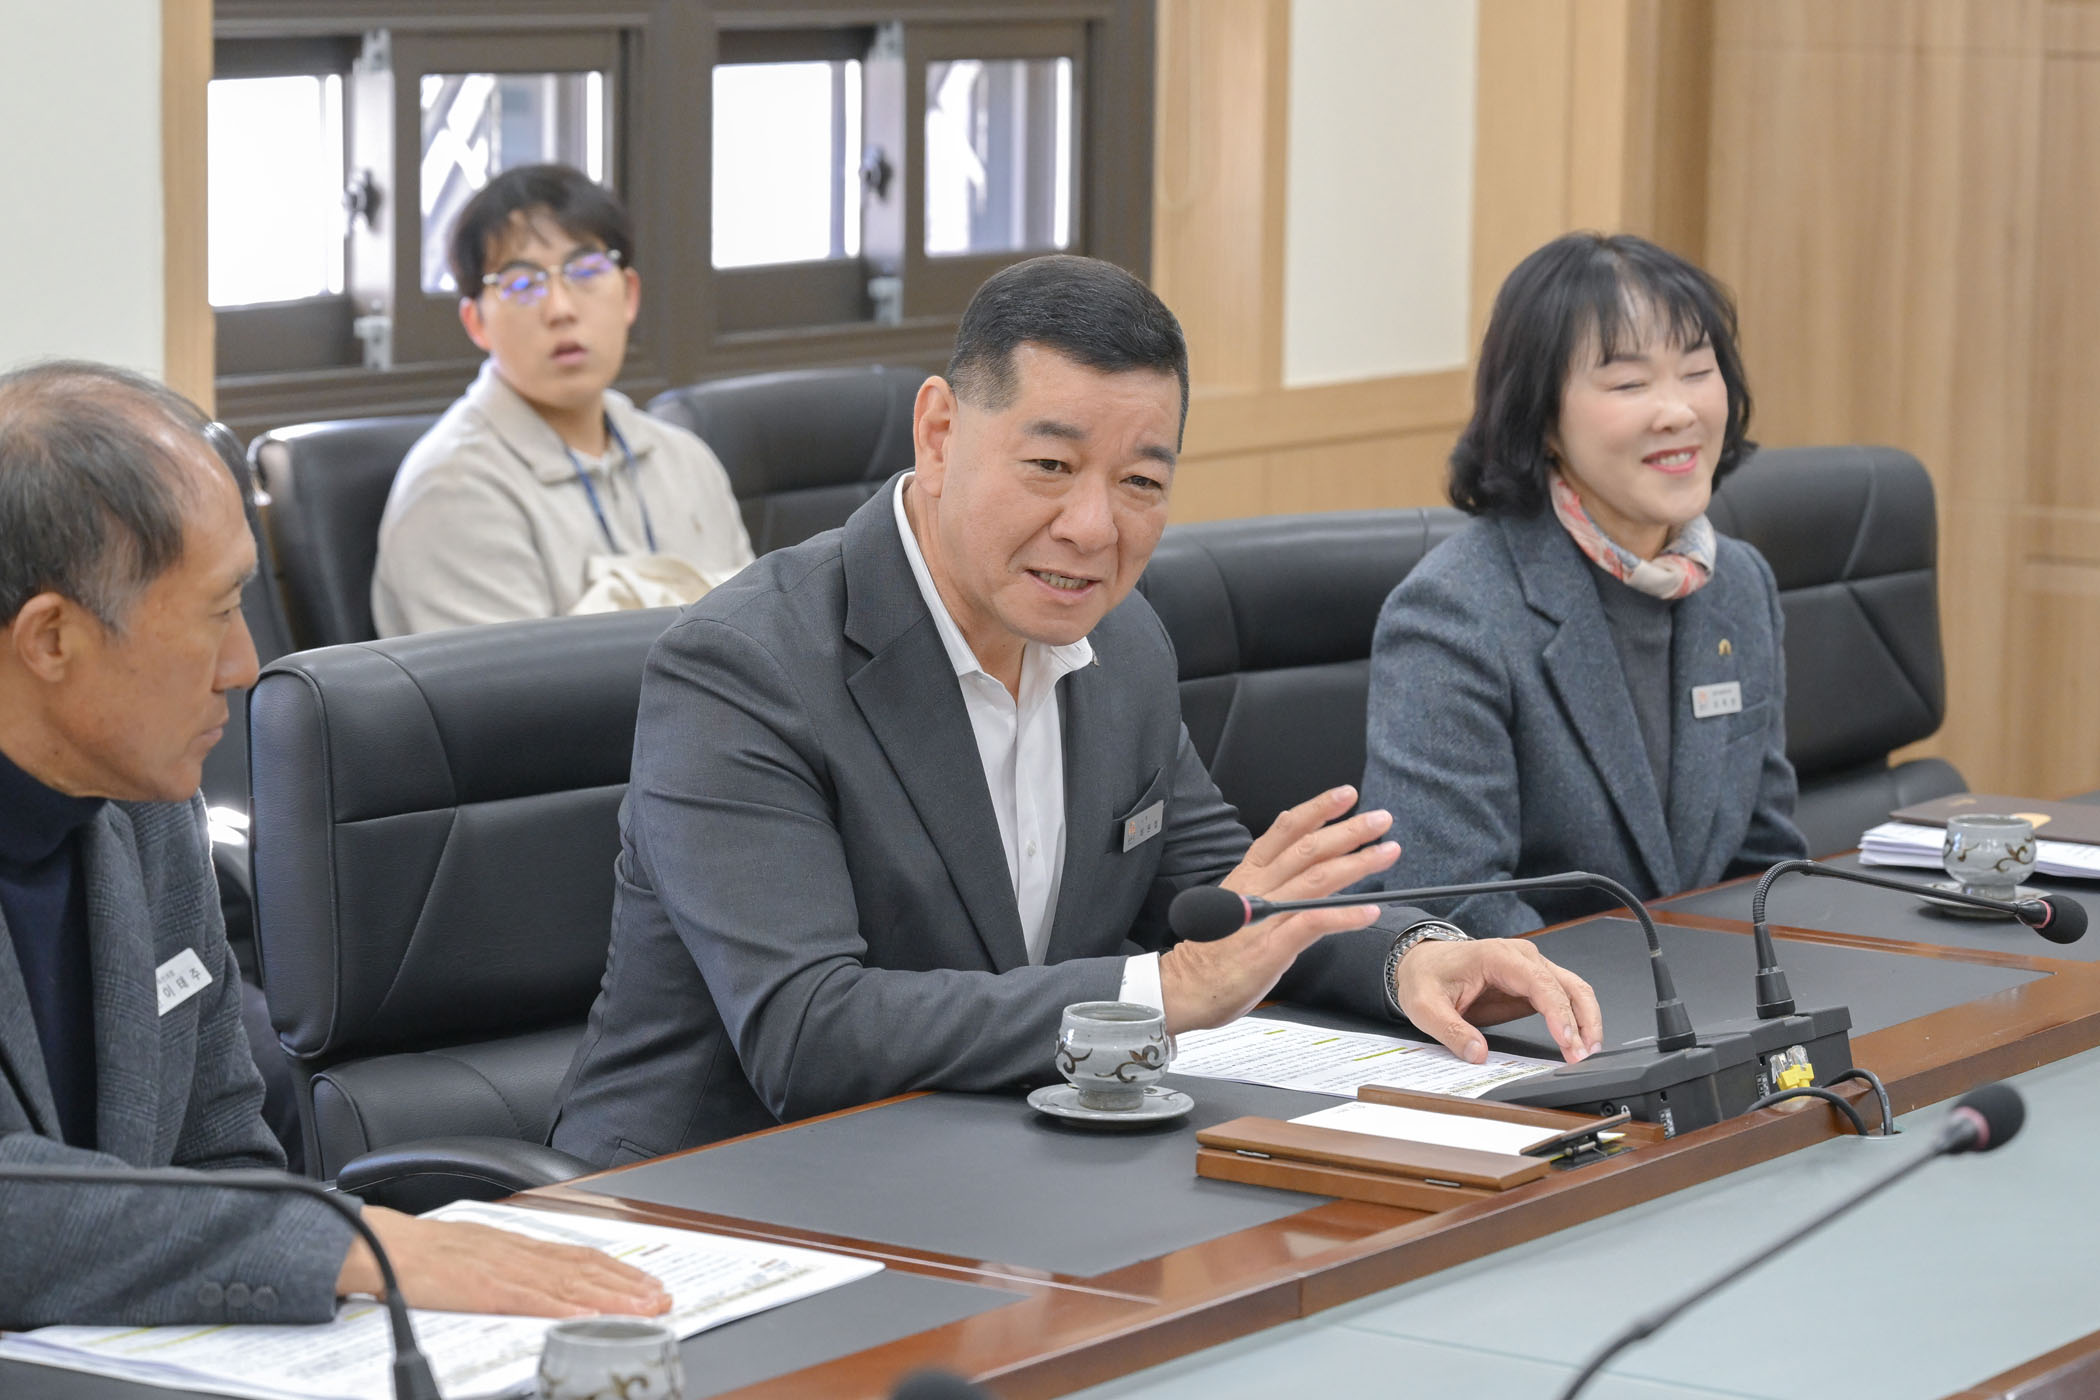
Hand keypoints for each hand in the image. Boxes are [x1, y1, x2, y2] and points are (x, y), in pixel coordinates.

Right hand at [337, 1206, 671, 1316]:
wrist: (384, 1247)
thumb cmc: (428, 1254)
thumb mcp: (480, 1253)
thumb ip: (515, 1266)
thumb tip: (550, 1283)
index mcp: (520, 1245)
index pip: (582, 1257)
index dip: (621, 1271)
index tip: (650, 1284)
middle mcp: (520, 1252)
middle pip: (585, 1269)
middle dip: (628, 1287)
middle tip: (662, 1300)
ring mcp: (504, 1269)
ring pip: (568, 1283)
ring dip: (610, 1297)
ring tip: (642, 1309)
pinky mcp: (484, 1288)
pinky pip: (530, 1298)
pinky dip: (562, 1307)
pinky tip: (585, 1317)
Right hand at [1160, 786, 1399, 1033]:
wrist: (1185, 987)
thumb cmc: (1213, 950)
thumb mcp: (1238, 903)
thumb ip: (1267, 881)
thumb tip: (1297, 859)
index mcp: (1249, 874)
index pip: (1285, 831)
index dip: (1316, 810)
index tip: (1345, 795)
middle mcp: (1258, 888)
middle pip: (1307, 849)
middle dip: (1348, 830)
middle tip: (1381, 819)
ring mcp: (1266, 917)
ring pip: (1316, 879)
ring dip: (1357, 863)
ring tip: (1387, 852)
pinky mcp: (1273, 947)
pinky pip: (1314, 923)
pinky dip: (1344, 915)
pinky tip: (1369, 910)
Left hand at [1391, 937, 1603, 1064]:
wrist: (1422, 963)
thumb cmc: (1426, 976)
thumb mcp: (1424, 1006)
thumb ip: (1450, 1030)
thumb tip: (1477, 1053)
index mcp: (1498, 957)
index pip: (1540, 982)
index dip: (1558, 1012)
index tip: (1567, 1041)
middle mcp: (1521, 958)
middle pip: (1568, 985)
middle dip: (1583, 1021)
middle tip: (1583, 1056)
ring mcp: (1531, 970)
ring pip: (1574, 990)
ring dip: (1587, 1021)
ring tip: (1587, 1053)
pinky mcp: (1533, 985)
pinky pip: (1564, 999)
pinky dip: (1577, 1020)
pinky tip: (1578, 1043)